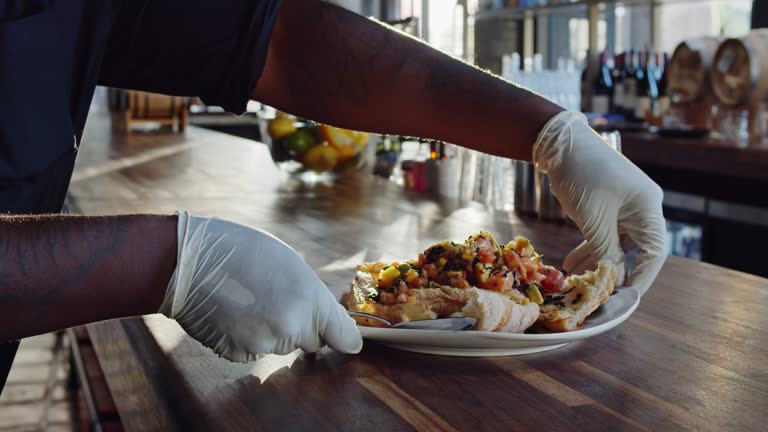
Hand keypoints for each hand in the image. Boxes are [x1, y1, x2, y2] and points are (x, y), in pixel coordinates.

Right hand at [159, 212, 361, 361]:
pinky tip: (234, 313)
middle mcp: (292, 327)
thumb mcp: (291, 264)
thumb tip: (326, 318)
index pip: (345, 337)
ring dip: (274, 331)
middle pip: (312, 342)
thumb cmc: (241, 250)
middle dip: (302, 327)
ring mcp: (264, 344)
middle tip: (279, 300)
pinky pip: (254, 351)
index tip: (346, 339)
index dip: (345, 338)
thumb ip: (312, 296)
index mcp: (311, 300)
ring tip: (251, 300)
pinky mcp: (238, 354)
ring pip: (282, 345)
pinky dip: (248, 337)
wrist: (188, 262)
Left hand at [533, 112, 667, 294]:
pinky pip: (603, 234)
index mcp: (649, 207)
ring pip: (616, 244)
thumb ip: (606, 250)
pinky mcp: (607, 206)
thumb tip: (615, 280)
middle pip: (636, 250)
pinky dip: (589, 248)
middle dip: (617, 272)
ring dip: (597, 262)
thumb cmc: (582, 175)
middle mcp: (642, 208)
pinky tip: (571, 264)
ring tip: (578, 280)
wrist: (560, 143)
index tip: (625, 298)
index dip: (642, 277)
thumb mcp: (593, 218)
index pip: (654, 252)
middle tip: (600, 294)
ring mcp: (625, 207)